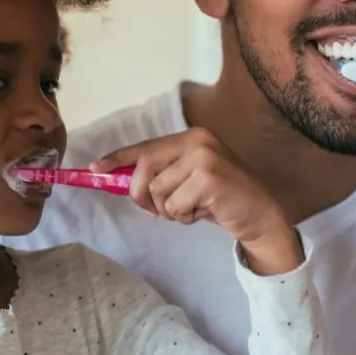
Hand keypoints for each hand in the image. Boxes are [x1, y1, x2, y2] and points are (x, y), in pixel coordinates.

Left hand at [92, 129, 302, 273]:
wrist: (261, 216)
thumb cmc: (222, 200)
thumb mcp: (189, 182)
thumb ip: (162, 176)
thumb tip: (123, 183)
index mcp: (191, 137)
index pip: (146, 146)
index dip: (118, 158)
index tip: (94, 168)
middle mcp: (197, 141)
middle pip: (145, 168)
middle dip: (141, 195)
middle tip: (156, 211)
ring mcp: (204, 158)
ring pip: (157, 192)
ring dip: (169, 211)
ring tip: (192, 209)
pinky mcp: (209, 179)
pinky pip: (174, 206)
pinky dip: (184, 217)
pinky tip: (203, 213)